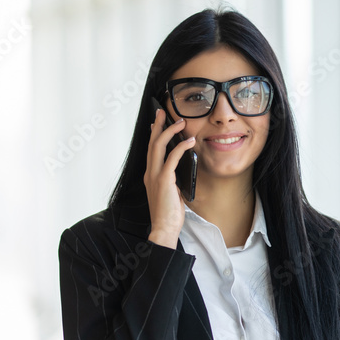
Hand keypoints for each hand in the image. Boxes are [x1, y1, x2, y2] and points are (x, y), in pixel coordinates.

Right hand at [144, 107, 193, 247]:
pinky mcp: (164, 180)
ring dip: (170, 131)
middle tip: (163, 111)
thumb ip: (173, 178)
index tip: (158, 122)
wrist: (164, 227)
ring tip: (180, 122)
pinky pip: (172, 158)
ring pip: (159, 146)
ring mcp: (155, 175)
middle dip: (158, 125)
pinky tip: (189, 141)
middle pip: (152, 143)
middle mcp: (150, 172)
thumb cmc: (169, 213)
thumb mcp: (172, 191)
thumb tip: (184, 167)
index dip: (154, 134)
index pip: (151, 149)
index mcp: (150, 175)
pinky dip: (181, 147)